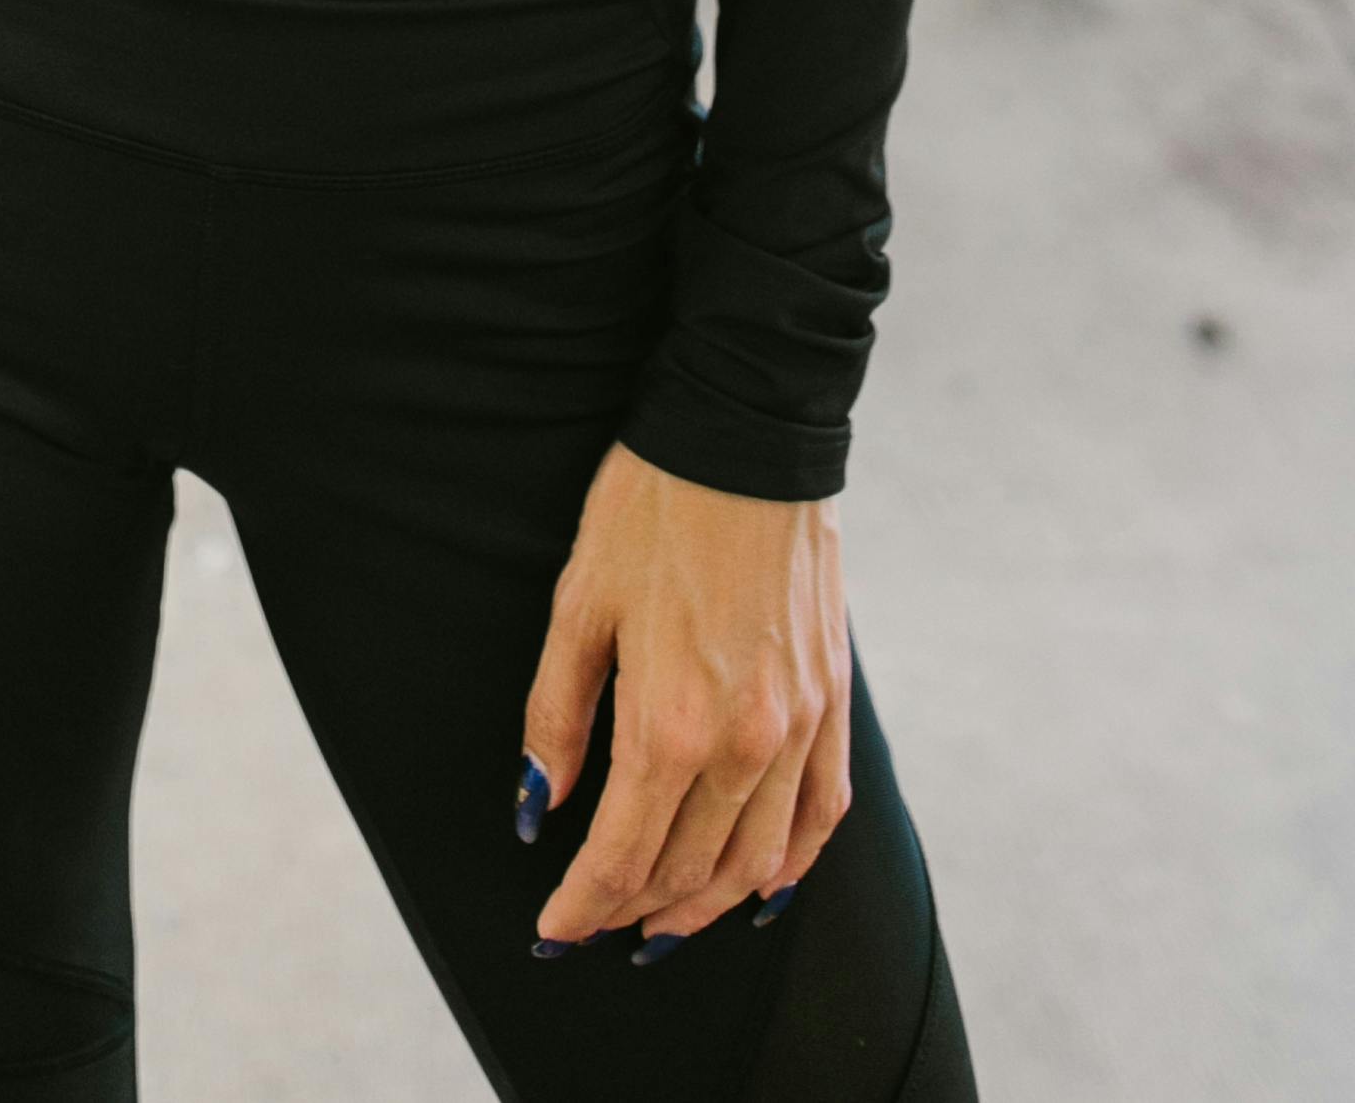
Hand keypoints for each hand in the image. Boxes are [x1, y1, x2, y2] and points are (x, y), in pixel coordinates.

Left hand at [517, 443, 849, 959]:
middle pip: (686, 867)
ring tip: (663, 920)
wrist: (745, 436)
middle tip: (596, 923)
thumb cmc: (649, 508)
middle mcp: (744, 743)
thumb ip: (556, 715)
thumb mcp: (578, 603)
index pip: (620, 854)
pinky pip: (820, 816)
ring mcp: (800, 727)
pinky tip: (758, 886)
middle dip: (633, 908)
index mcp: (670, 722)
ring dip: (705, 903)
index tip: (552, 934)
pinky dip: (788, 866)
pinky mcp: (833, 702)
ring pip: (756, 861)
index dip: (581, 904)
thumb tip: (537, 807)